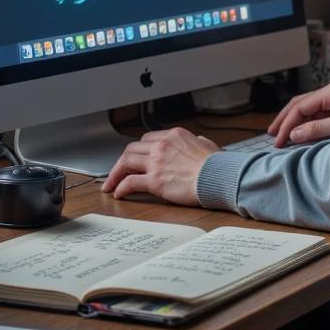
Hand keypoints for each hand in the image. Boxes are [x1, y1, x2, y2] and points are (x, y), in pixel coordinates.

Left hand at [101, 127, 219, 204]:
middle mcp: (161, 145)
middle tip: (118, 171)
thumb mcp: (206, 144)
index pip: (146, 139)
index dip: (138, 150)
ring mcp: (156, 162)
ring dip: (115, 173)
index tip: (135, 159)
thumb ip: (196, 142)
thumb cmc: (217, 165)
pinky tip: (119, 193)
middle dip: (123, 160)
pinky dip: (120, 187)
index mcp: (173, 135)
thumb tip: (196, 143)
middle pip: (132, 148)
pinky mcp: (154, 180)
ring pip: (125, 162)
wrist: (218, 177)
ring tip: (110, 184)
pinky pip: (129, 182)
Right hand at [267, 82, 329, 146]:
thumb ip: (317, 129)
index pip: (300, 106)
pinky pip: (315, 118)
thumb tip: (294, 134)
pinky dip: (305, 127)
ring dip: (293, 124)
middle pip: (299, 105)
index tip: (279, 139)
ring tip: (281, 136)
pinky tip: (298, 136)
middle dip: (285, 120)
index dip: (287, 123)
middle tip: (272, 135)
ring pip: (306, 112)